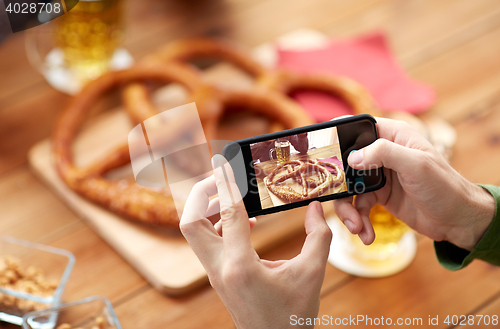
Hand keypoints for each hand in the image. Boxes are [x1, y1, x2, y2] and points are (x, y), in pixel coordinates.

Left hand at [180, 154, 331, 328]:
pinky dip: (219, 225)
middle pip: (191, 222)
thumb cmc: (293, 317)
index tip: (223, 162)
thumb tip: (316, 208)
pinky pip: (208, 244)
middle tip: (222, 178)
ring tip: (233, 195)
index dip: (227, 184)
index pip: (228, 213)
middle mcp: (220, 269)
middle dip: (201, 194)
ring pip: (195, 233)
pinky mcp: (219, 277)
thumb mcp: (311, 274)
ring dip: (208, 209)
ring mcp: (216, 274)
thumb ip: (318, 237)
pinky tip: (244, 223)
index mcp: (241, 266)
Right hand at [333, 118, 494, 250]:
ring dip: (347, 210)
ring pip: (348, 188)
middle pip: (345, 163)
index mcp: (392, 135)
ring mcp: (378, 175)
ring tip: (355, 227)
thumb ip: (384, 154)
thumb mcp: (417, 165)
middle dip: (338, 185)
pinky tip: (365, 234)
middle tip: (336, 200)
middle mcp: (382, 153)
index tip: (320, 153)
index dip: (337, 138)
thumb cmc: (445, 187)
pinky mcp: (379, 196)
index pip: (356, 128)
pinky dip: (358, 220)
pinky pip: (358, 206)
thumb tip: (351, 157)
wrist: (458, 220)